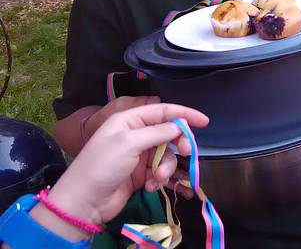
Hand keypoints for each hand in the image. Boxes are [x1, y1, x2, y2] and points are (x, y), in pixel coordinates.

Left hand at [45, 103, 208, 228]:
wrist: (83, 202)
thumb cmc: (102, 165)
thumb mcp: (129, 142)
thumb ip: (158, 132)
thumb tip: (179, 126)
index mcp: (130, 120)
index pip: (163, 111)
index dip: (184, 114)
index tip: (204, 121)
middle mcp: (136, 134)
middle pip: (168, 133)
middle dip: (178, 143)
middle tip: (187, 151)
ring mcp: (139, 155)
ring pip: (166, 155)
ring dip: (166, 167)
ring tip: (157, 178)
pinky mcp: (141, 174)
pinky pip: (160, 171)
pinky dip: (158, 178)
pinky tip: (150, 186)